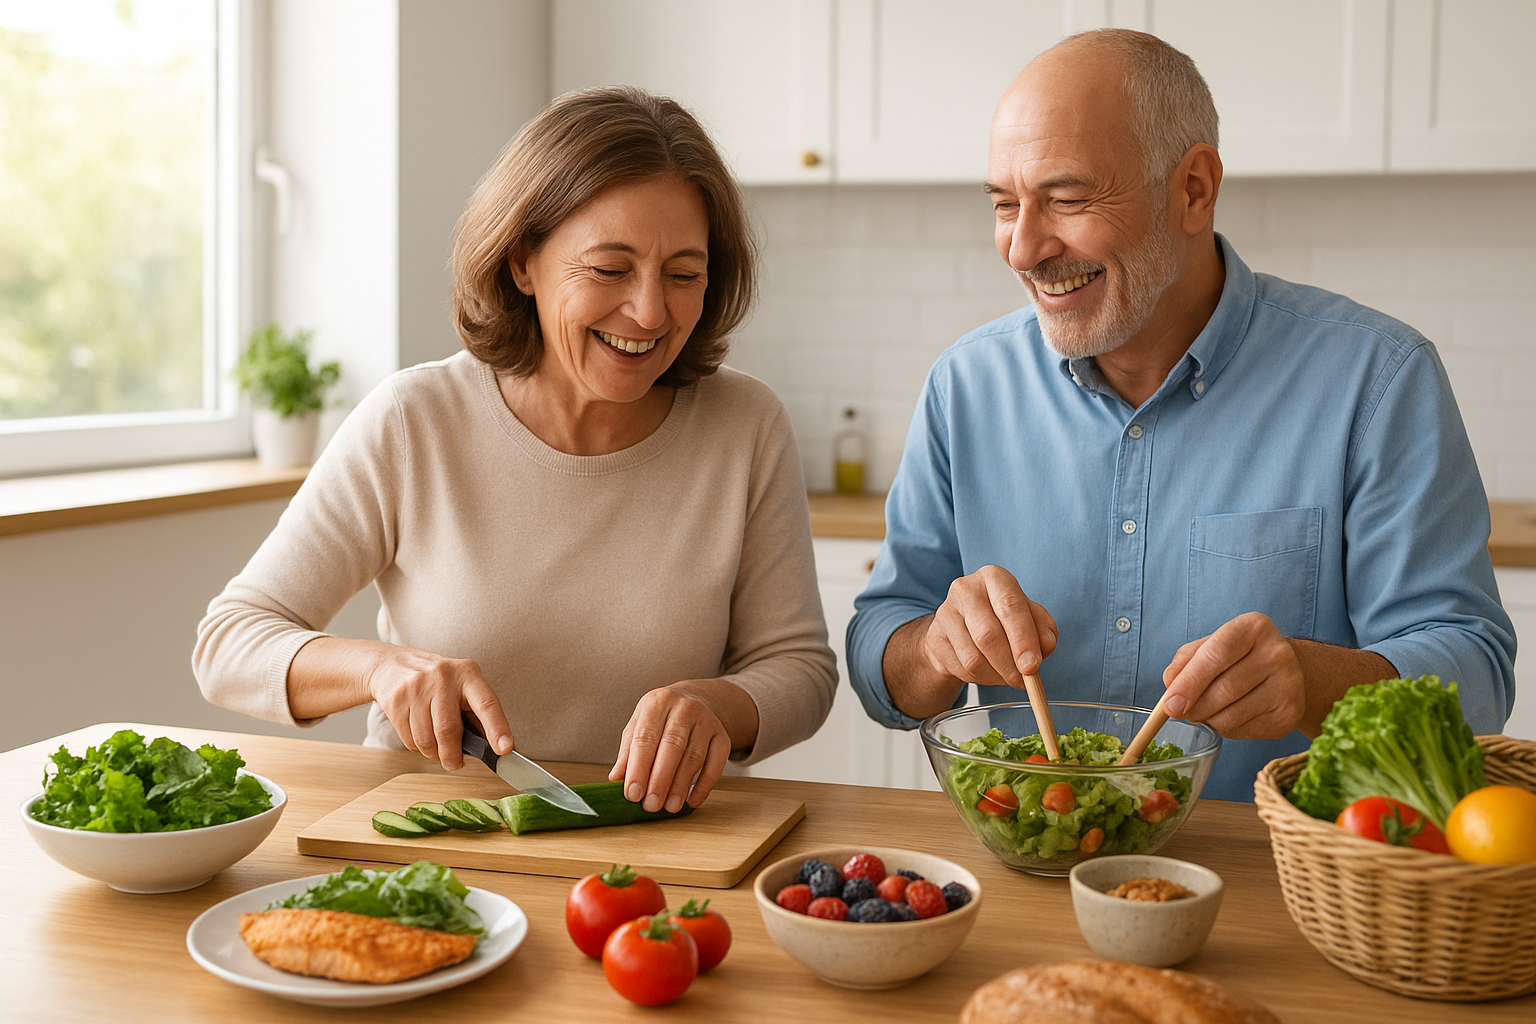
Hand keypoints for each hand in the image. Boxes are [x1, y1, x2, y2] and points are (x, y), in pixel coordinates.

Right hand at [363, 645, 513, 769]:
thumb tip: (494, 746)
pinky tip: (420, 736)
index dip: (497, 728)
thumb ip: (476, 712)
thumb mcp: (461, 686)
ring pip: (426, 740)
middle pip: (449, 730)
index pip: (487, 704)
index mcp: (467, 674)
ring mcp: (417, 688)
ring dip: (434, 754)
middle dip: (452, 756)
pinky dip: (418, 748)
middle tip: (455, 763)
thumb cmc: (436, 681)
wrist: (392, 664)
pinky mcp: (397, 700)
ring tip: (437, 749)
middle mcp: (443, 677)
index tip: (505, 749)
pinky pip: (409, 740)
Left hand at [608, 681, 740, 812]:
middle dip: (660, 780)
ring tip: (670, 807)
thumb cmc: (660, 720)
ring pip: (694, 757)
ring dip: (681, 786)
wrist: (694, 701)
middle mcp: (684, 708)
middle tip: (651, 805)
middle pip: (672, 747)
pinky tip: (692, 801)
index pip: (645, 738)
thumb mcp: (638, 727)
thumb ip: (627, 753)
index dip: (638, 768)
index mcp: (657, 703)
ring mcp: (706, 721)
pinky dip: (705, 785)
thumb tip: (616, 779)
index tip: (633, 794)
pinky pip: (716, 763)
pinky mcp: (723, 736)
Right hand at [922, 565, 1058, 688]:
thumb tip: (1045, 647)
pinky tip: (987, 672)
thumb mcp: (1030, 617)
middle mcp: (965, 589)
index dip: (1023, 639)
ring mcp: (945, 612)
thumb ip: (1044, 629)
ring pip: (973, 658)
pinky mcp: (934, 637)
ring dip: (996, 675)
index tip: (1032, 665)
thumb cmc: (1002, 619)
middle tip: (1023, 680)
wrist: (963, 626)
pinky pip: (960, 668)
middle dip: (1009, 664)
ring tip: (1006, 675)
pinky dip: (979, 679)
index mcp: (994, 577)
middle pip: (988, 635)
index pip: (1010, 606)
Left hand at [1160, 612, 1305, 738]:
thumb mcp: (1210, 646)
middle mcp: (1277, 653)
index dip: (1190, 681)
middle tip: (1178, 712)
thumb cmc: (1238, 657)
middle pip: (1225, 688)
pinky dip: (1226, 728)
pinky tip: (1226, 716)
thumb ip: (1185, 661)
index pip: (1217, 654)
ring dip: (1207, 719)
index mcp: (1254, 627)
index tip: (1170, 703)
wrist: (1284, 671)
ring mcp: (1288, 685)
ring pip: (1233, 714)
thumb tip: (1170, 686)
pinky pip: (1245, 729)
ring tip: (1202, 713)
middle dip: (1194, 706)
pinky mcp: (1289, 714)